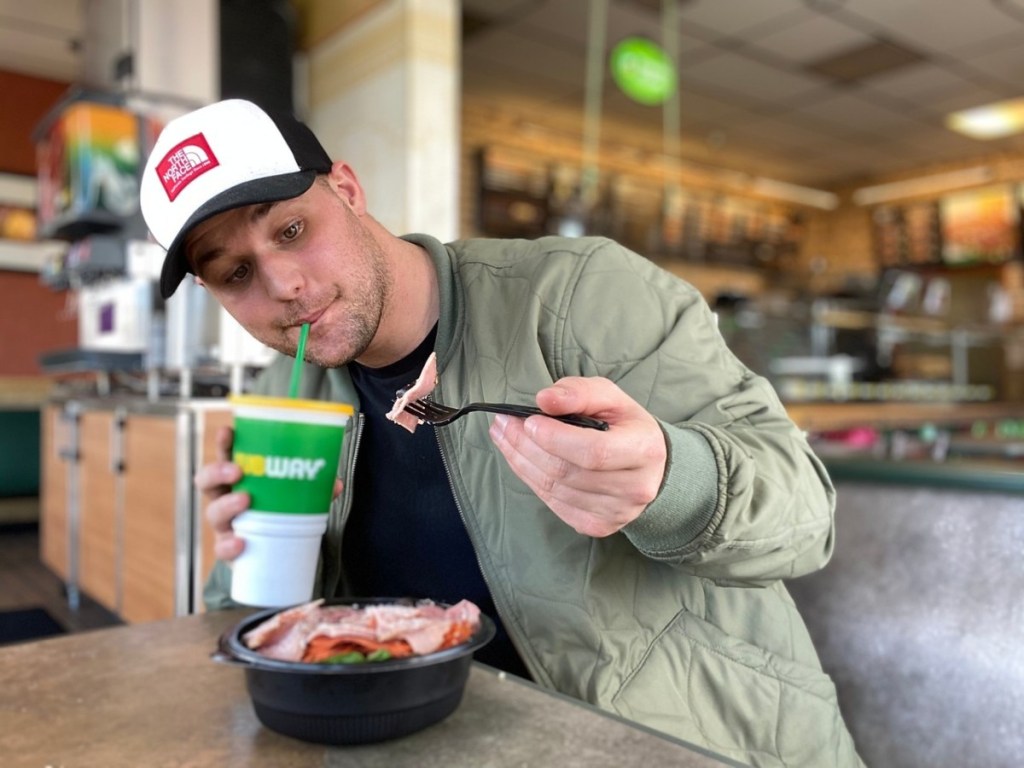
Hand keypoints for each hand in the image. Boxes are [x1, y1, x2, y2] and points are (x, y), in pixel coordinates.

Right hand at [195, 425, 344, 562]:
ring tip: (245, 500)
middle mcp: (226, 499)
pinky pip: (222, 548)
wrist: (278, 557)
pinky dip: (229, 546)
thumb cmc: (282, 515)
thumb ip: (314, 490)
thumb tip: (336, 484)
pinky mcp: (229, 550)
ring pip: (213, 512)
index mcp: (240, 479)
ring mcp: (225, 525)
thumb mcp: (298, 498)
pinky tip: (241, 542)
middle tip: (237, 470)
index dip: (224, 443)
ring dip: (227, 504)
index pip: (226, 456)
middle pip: (207, 481)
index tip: (228, 431)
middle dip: (217, 471)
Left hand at [488, 377, 666, 536]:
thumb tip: (544, 400)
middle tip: (503, 424)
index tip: (528, 420)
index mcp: (643, 451)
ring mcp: (615, 513)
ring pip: (554, 489)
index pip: (593, 452)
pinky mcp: (597, 526)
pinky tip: (519, 458)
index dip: (555, 439)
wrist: (650, 469)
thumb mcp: (611, 398)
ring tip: (504, 436)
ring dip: (520, 461)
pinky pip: (553, 503)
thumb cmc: (626, 427)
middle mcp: (634, 488)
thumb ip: (579, 392)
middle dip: (526, 446)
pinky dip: (530, 478)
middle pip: (566, 472)